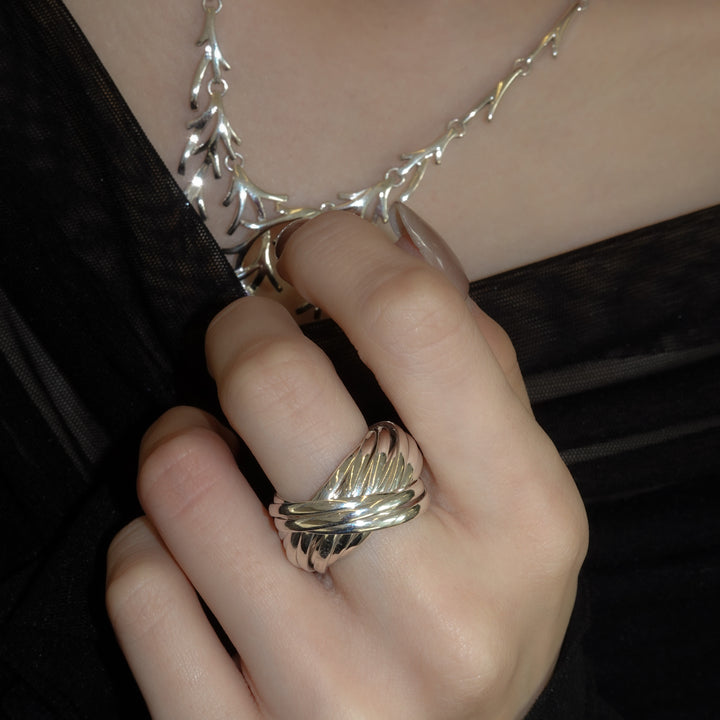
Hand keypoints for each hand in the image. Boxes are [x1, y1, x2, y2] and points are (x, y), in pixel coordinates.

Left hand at [106, 209, 587, 718]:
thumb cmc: (479, 605)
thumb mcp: (514, 496)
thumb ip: (467, 366)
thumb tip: (388, 245)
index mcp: (525, 521)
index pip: (416, 324)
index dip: (340, 252)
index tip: (306, 250)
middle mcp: (440, 608)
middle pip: (274, 385)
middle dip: (240, 333)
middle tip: (246, 342)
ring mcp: (332, 687)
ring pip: (180, 481)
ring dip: (179, 439)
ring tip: (207, 451)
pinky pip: (139, 586)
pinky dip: (150, 545)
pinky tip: (191, 556)